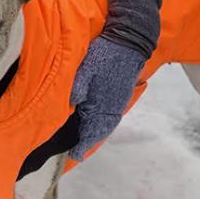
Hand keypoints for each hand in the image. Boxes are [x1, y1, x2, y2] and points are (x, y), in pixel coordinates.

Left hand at [69, 36, 144, 160]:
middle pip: (98, 132)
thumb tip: (71, 106)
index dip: (81, 145)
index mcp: (102, 104)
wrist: (129, 43)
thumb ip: (78, 87)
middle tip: (75, 151)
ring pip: (105, 125)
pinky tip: (95, 122)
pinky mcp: (120, 96)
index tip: (73, 156)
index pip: (91, 132)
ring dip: (95, 134)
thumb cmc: (105, 54)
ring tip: (83, 140)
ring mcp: (117, 103)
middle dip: (87, 141)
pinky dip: (102, 124)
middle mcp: (112, 108)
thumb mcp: (86, 67)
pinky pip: (110, 117)